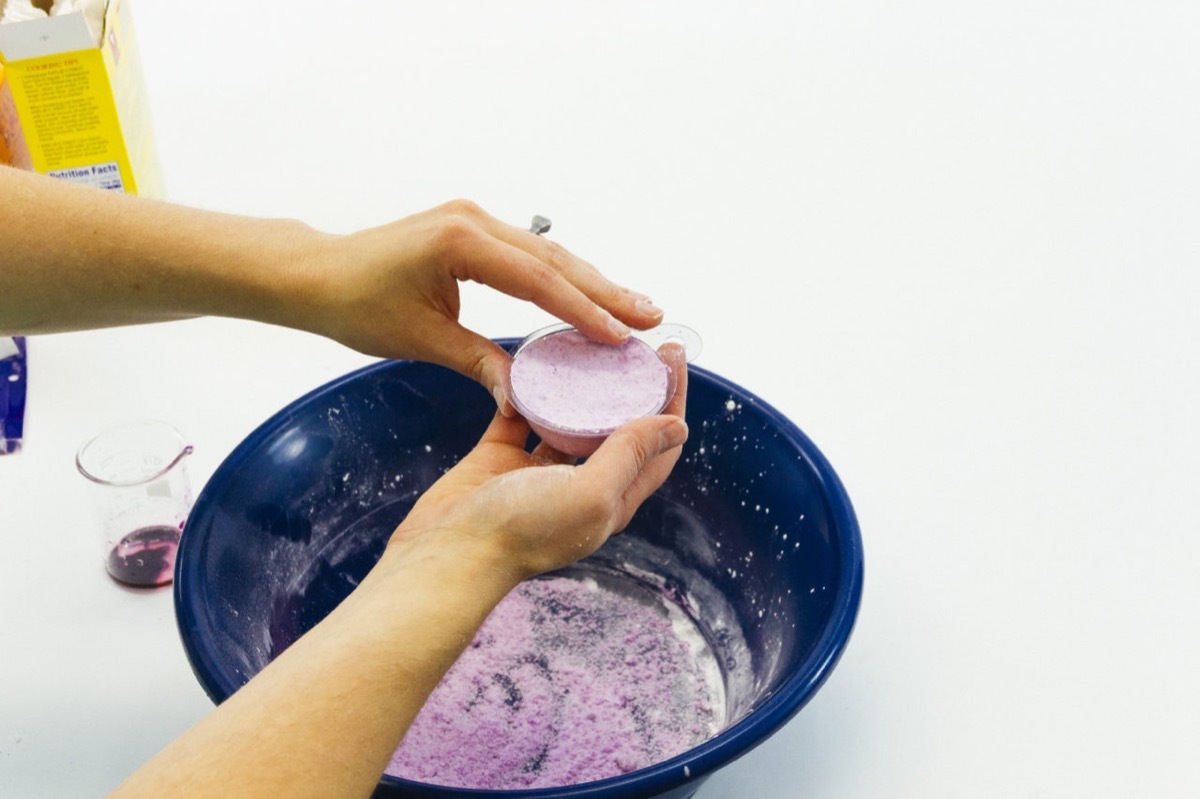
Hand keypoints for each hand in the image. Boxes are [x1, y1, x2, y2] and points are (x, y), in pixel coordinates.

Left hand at [299, 200, 663, 411]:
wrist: (317, 274)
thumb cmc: (356, 304)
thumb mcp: (422, 339)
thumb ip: (478, 362)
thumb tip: (523, 398)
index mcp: (460, 241)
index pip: (537, 279)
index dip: (583, 310)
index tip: (620, 335)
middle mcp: (473, 221)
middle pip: (554, 260)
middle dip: (605, 290)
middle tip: (650, 316)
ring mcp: (473, 219)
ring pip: (546, 254)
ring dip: (589, 281)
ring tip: (634, 307)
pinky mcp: (471, 228)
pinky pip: (528, 254)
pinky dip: (561, 277)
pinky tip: (588, 295)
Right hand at [382, 345, 688, 581]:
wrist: (447, 554)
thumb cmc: (522, 532)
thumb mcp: (591, 493)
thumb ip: (630, 455)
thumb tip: (678, 426)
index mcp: (612, 500)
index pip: (656, 445)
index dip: (671, 401)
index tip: (672, 354)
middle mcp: (581, 485)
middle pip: (618, 427)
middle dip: (633, 385)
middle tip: (638, 342)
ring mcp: (538, 471)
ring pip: (569, 417)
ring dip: (583, 385)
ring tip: (591, 343)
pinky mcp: (499, 456)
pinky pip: (521, 412)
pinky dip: (528, 389)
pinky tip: (535, 360)